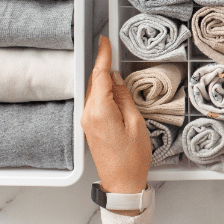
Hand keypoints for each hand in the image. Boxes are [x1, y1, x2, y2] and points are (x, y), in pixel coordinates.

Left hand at [82, 35, 150, 213]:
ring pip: (94, 92)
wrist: (122, 183)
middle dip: (102, 64)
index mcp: (100, 111)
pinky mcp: (90, 127)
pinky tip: (111, 87)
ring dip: (102, 78)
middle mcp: (88, 114)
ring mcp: (87, 122)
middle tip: (109, 46)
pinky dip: (102, 91)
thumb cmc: (133, 156)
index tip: (104, 40)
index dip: (103, 56)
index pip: (100, 76)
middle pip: (95, 82)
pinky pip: (95, 102)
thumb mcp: (135, 122)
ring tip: (113, 64)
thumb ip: (124, 97)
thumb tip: (116, 79)